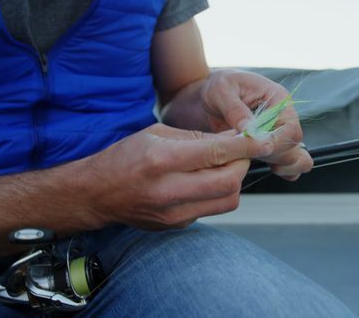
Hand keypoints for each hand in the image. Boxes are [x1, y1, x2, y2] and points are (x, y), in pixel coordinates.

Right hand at [75, 123, 273, 229]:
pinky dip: (215, 193)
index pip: (217, 153)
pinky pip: (211, 209)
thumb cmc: (125, 157)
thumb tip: (234, 138)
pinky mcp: (177, 225)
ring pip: (227, 200)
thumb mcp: (156, 133)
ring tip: (221, 167)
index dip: (245, 146)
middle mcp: (169, 190)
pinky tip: (202, 182)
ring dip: (233, 181)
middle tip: (239, 153)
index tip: (262, 139)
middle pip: (229, 183)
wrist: (96, 195)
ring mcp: (174, 213)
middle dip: (242, 165)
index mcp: (162, 160)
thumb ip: (197, 137)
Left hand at [200, 69, 312, 180]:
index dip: (276, 144)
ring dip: (279, 165)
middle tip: (246, 152)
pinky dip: (280, 171)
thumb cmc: (217, 85)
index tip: (254, 148)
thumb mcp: (221, 90)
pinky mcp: (270, 146)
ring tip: (253, 159)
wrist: (206, 95)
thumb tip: (248, 129)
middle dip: (272, 156)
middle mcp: (283, 117)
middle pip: (294, 147)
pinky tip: (258, 165)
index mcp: (278, 99)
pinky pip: (287, 164)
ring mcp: (278, 133)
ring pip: (296, 158)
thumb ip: (235, 109)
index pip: (291, 129)